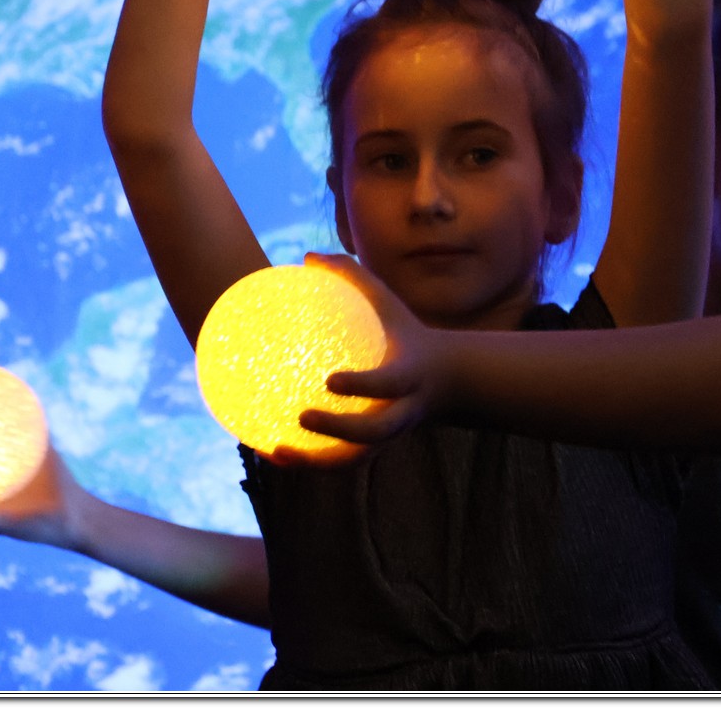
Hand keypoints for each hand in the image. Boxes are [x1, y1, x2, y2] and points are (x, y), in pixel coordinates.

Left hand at [279, 252, 446, 464]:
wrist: (446, 380)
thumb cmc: (405, 332)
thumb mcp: (388, 302)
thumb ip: (352, 277)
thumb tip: (307, 256)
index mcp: (409, 376)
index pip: (389, 385)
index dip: (363, 387)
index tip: (331, 381)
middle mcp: (402, 411)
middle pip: (375, 431)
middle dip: (341, 429)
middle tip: (303, 417)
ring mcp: (389, 435)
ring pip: (355, 457)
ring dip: (316, 461)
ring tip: (275, 450)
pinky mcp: (375, 448)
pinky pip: (342, 463)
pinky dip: (309, 463)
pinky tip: (273, 453)